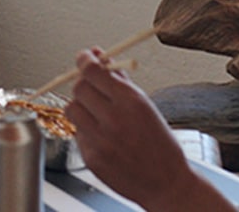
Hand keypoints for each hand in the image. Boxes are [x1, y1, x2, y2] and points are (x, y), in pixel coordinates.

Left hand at [65, 49, 236, 211]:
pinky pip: (77, 133)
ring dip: (81, 106)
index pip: (93, 71)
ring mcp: (100, 141)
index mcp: (131, 102)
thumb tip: (99, 56)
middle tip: (92, 88)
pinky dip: (85, 130)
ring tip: (96, 114)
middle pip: (79, 88)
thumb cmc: (159, 143)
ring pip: (72, 109)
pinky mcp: (91, 158)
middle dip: (84, 84)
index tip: (85, 57)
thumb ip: (119, 80)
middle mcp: (114, 120)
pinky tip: (102, 136)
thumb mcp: (146, 105)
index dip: (85, 60)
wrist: (167, 183)